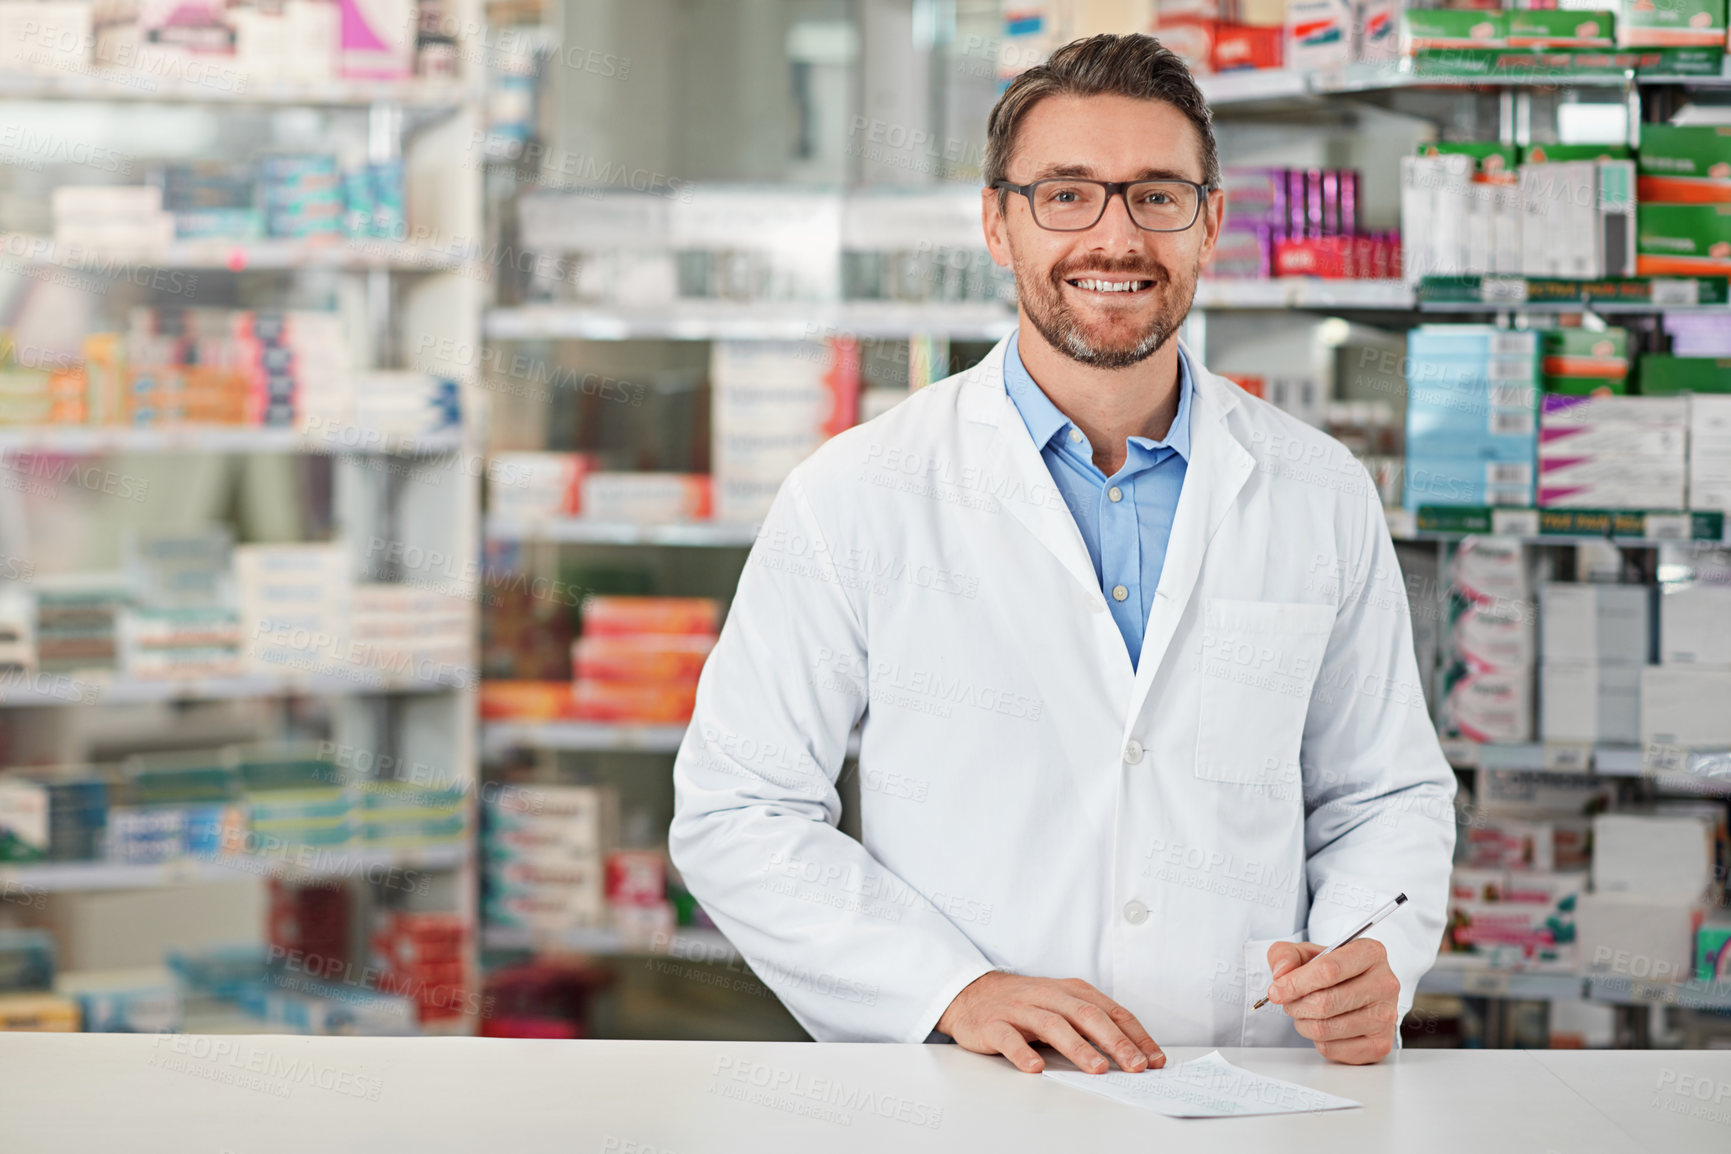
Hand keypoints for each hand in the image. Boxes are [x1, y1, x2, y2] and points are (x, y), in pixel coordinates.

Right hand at [937, 971, 1164, 1074]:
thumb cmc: (1026, 1004)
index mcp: (1070, 991)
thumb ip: (1092, 1024)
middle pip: (1086, 1015)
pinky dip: (1023, 1052)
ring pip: (1052, 1025)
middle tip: (1135, 1065)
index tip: (1154, 1058)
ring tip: (1097, 1068)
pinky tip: (1036, 1067)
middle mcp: (1048, 995)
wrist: (972, 994)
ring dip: (1077, 1047)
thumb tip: (1133, 1053)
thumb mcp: (1062, 1005)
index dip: (1134, 1034)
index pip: (1110, 1011)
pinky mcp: (993, 1024)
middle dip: (1115, 1041)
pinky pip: (1009, 1038)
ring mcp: (1020, 1009)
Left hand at [1264, 939, 1400, 1063]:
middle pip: (1326, 1002)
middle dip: (1296, 1005)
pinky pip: (1333, 1048)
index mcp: (1370, 953)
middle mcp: (1384, 984)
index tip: (1276, 990)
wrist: (1351, 989)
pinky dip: (1317, 1040)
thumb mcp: (1304, 952)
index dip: (1296, 983)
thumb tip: (1282, 973)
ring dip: (1303, 1023)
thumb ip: (1285, 955)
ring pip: (1326, 1028)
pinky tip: (1322, 1026)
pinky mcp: (1380, 1044)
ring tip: (1304, 1013)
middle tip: (1288, 1002)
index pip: (1329, 970)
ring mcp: (1386, 1016)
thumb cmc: (1330, 970)